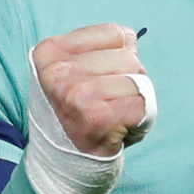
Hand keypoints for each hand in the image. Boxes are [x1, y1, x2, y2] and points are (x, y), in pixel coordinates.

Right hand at [32, 23, 148, 156]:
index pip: (115, 34)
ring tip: (112, 114)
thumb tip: (131, 38)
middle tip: (106, 101)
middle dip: (128, 79)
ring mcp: (75, 94)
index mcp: (50, 51)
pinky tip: (117, 127)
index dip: (118, 56)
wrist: (64, 159)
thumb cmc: (76, 109)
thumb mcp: (73, 68)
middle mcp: (57, 71)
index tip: (99, 78)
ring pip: (138, 80)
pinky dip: (139, 119)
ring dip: (134, 100)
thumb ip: (99, 46)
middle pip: (129, 57)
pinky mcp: (95, 117)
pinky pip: (143, 105)